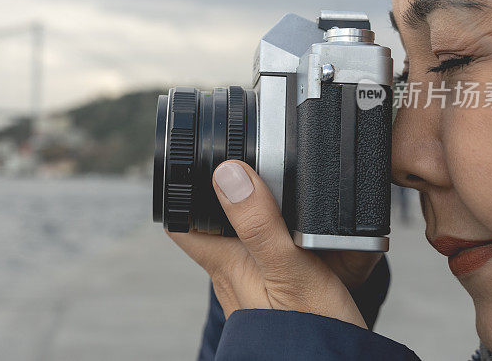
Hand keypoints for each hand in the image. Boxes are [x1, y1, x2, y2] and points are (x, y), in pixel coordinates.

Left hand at [167, 160, 380, 326]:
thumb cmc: (309, 329)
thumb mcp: (289, 268)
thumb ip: (259, 224)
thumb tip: (227, 173)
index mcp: (226, 262)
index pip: (183, 222)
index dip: (182, 190)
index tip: (195, 162)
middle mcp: (234, 273)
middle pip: (216, 223)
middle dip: (229, 194)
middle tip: (251, 165)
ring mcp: (255, 283)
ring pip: (247, 236)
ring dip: (261, 213)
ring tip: (282, 190)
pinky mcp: (279, 292)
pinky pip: (272, 253)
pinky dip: (286, 236)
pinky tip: (307, 233)